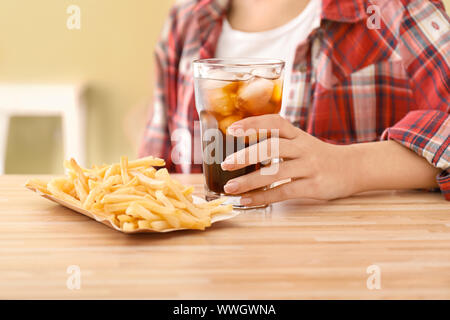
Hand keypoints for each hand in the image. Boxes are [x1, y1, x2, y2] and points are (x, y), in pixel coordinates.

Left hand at [220, 114, 356, 205]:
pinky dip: (263, 197)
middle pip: (273, 146)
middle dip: (247, 154)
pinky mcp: (314, 186)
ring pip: (277, 172)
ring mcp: (310, 167)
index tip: (232, 129)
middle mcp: (303, 147)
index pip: (275, 123)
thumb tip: (241, 151)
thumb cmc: (318, 156)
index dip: (253, 123)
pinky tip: (247, 200)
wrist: (353, 168)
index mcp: (298, 135)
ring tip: (230, 188)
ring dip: (250, 180)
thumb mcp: (301, 143)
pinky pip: (284, 192)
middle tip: (226, 163)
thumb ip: (278, 143)